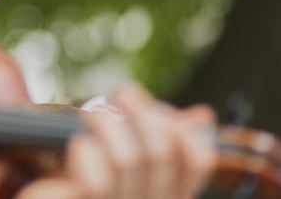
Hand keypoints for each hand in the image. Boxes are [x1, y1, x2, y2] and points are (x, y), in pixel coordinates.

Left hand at [17, 84, 216, 198]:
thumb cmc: (83, 183)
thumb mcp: (127, 160)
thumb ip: (162, 141)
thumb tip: (202, 115)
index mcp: (167, 194)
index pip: (198, 162)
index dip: (189, 134)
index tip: (165, 113)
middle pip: (160, 152)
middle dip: (140, 112)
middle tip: (121, 92)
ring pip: (127, 159)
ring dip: (106, 123)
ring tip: (91, 114)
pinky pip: (94, 180)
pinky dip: (85, 152)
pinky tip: (78, 148)